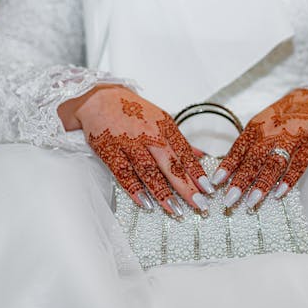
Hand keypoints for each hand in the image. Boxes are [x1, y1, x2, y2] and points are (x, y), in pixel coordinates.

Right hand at [64, 85, 214, 218]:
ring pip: (148, 171)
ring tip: (176, 210)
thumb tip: (201, 155)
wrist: (99, 97)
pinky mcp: (110, 150)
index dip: (197, 172)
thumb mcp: (162, 119)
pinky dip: (135, 189)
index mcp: (165, 127)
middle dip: (186, 187)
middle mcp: (149, 135)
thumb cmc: (133, 110)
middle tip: (199, 205)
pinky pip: (123, 173)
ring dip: (163, 193)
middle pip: (170, 165)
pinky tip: (145, 203)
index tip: (208, 189)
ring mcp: (129, 143)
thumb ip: (180, 141)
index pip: (185, 153)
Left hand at [211, 89, 307, 207]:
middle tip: (229, 200)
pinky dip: (288, 180)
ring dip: (262, 184)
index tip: (215, 182)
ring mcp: (292, 139)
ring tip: (252, 201)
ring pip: (274, 164)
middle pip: (254, 159)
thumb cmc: (281, 119)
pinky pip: (298, 165)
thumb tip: (229, 171)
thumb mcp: (260, 125)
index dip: (227, 165)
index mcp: (256, 127)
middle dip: (241, 181)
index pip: (239, 148)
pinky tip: (279, 194)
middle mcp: (272, 133)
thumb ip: (247, 146)